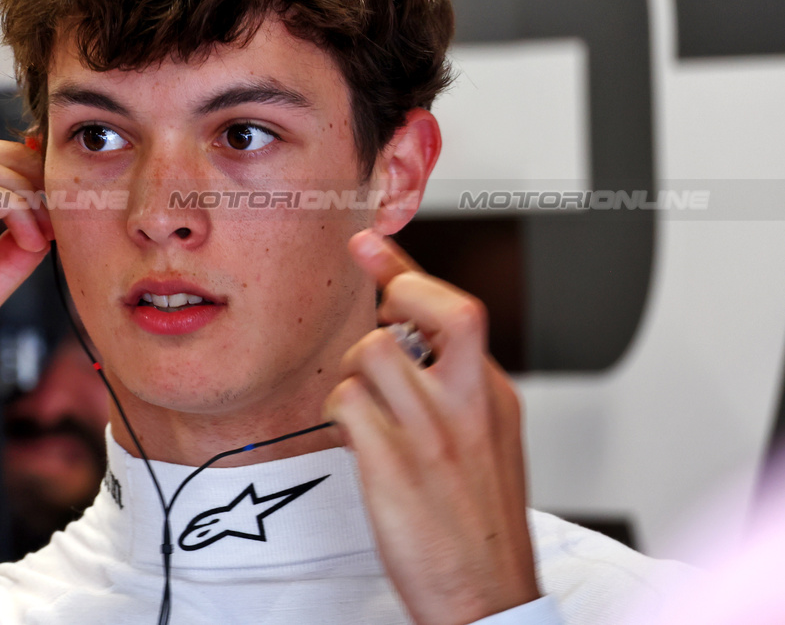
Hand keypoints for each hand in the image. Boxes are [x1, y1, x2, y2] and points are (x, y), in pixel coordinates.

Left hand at [324, 229, 538, 624]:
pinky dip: (340, 414)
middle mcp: (470, 405)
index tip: (372, 244)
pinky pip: (347, 404)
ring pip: (373, 353)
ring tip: (365, 408)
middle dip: (397, 297)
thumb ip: (454, 387)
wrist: (488, 599)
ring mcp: (434, 433)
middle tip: (379, 326)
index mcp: (493, 396)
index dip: (408, 271)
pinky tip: (354, 440)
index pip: (457, 310)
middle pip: (441, 309)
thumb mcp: (484, 443)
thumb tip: (410, 339)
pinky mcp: (395, 464)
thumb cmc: (477, 525)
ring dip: (355, 373)